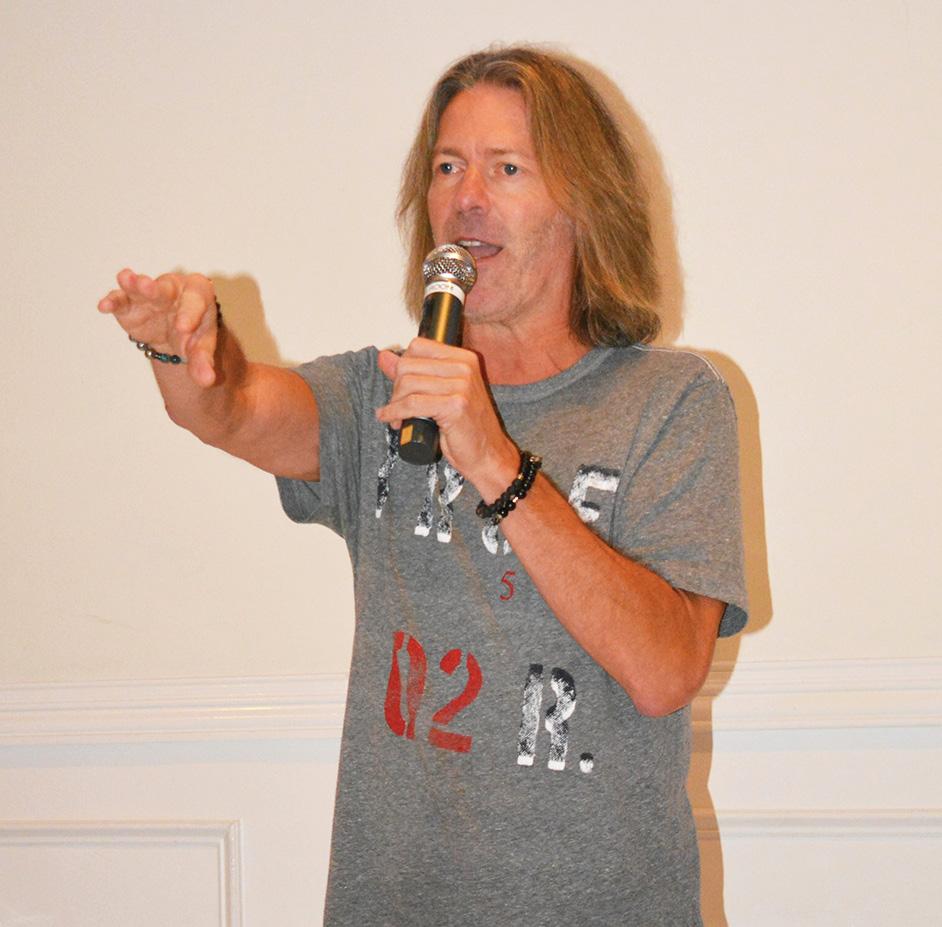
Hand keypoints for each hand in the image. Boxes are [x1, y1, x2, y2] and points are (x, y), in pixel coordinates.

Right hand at [97, 269, 219, 386]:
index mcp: (198, 295)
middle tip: (148, 286)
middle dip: (155, 289)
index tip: (183, 328)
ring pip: (140, 287)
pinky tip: (104, 306)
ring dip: (132, 284)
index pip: (195, 302)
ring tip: (125, 279)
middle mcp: (173, 289)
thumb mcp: (200, 348)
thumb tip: (206, 380)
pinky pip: (120, 300)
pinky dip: (113, 301)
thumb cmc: (193, 335)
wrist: (177, 336)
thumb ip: (203, 362)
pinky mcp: (129, 305)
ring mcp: (149, 294)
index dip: (189, 314)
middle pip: (165, 288)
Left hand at [375, 338, 517, 493]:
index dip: (403, 366)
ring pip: (408, 384)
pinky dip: (395, 413)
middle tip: (398, 406)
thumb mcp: (441, 394)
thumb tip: (384, 357)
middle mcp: (465, 368)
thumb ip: (415, 373)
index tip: (401, 385)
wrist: (488, 454)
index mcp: (464, 359)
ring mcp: (461, 386)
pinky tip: (392, 421)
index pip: (418, 346)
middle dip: (396, 388)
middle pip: (409, 365)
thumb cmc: (468, 427)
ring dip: (395, 403)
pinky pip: (412, 404)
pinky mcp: (454, 406)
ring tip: (397, 418)